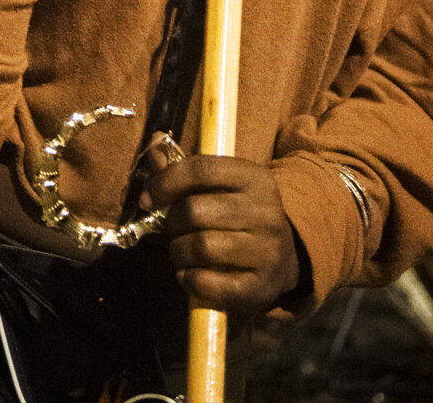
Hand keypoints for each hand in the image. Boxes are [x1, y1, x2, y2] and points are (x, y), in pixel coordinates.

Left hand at [142, 146, 301, 317]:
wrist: (284, 259)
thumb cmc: (240, 216)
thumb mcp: (221, 186)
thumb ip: (184, 168)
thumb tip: (154, 144)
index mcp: (255, 178)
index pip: (200, 170)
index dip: (165, 182)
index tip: (147, 198)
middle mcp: (266, 212)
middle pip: (195, 210)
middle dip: (172, 222)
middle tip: (171, 229)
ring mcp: (267, 251)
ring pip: (201, 247)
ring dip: (178, 252)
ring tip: (179, 252)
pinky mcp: (261, 287)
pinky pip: (212, 284)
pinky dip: (190, 280)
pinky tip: (188, 275)